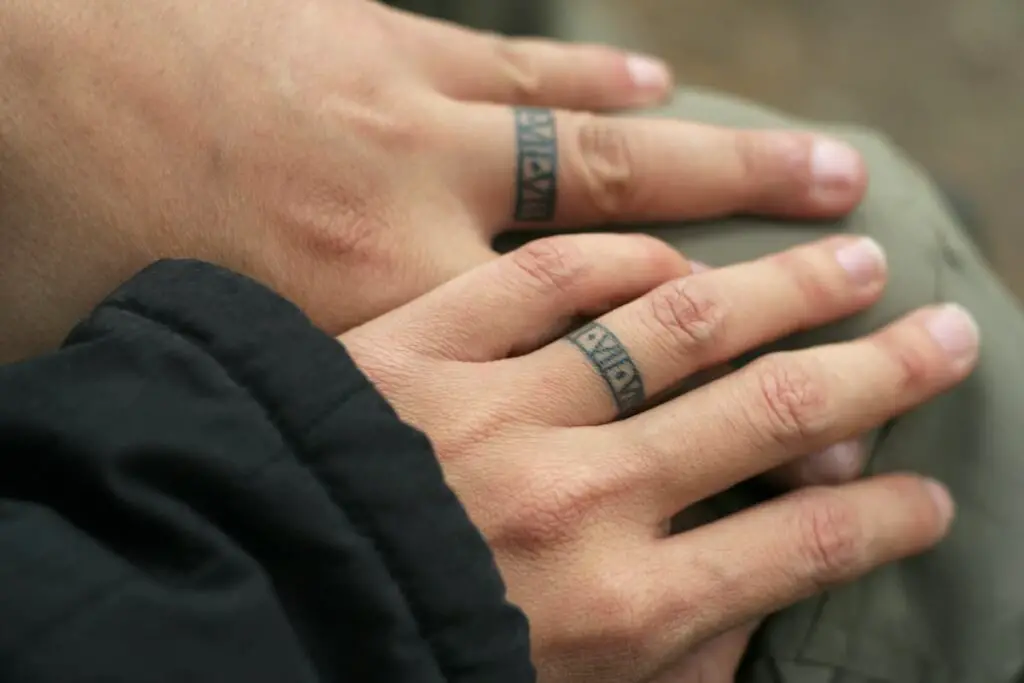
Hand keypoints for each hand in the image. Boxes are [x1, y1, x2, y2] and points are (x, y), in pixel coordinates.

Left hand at [0, 0, 865, 360]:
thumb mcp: (198, 377)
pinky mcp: (383, 38)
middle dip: (771, 264)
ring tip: (815, 165)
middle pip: (639, 250)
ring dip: (721, 154)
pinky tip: (657, 75)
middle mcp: (423, 230)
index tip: (820, 420)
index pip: (591, 381)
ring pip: (604, 146)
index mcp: (383, 334)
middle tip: (871, 260)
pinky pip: (519, 65)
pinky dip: (596, 76)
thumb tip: (402, 478)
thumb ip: (316, 426)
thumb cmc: (62, 238)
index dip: (717, 405)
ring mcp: (411, 122)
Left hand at [341, 233, 975, 681]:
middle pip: (769, 416)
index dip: (883, 515)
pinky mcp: (417, 347)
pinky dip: (622, 260)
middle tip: (942, 333)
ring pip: (677, 327)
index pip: (799, 549)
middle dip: (875, 373)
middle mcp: (577, 502)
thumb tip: (747, 613)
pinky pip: (545, 278)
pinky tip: (673, 252)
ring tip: (851, 259)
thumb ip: (665, 667)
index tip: (927, 489)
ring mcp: (497, 413)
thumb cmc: (395, 660)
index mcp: (614, 611)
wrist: (227, 601)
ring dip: (779, 289)